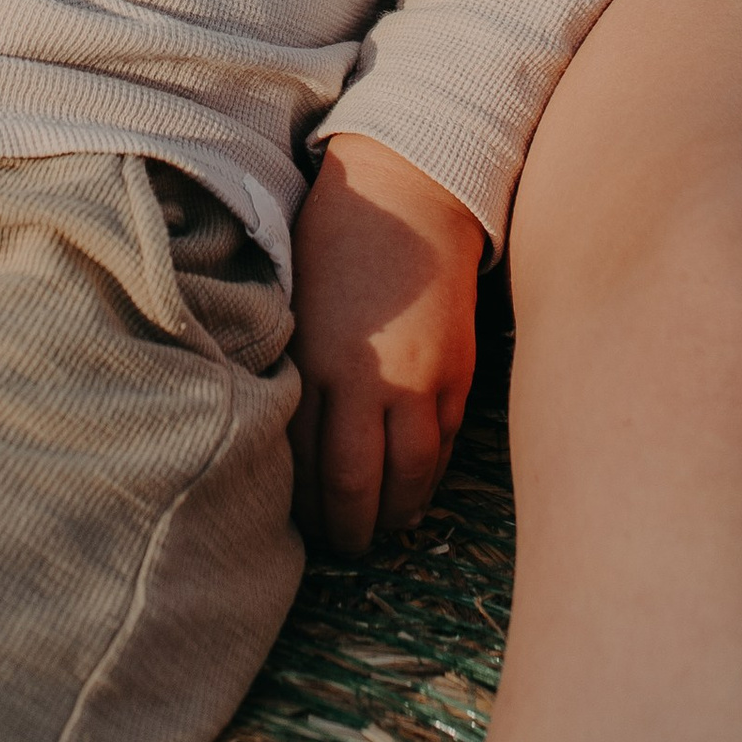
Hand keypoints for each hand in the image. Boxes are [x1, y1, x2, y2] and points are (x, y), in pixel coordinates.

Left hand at [290, 136, 484, 554]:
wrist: (410, 194)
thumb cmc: (335, 242)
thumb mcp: (295, 303)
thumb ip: (295, 371)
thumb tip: (284, 438)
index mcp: (317, 362)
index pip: (306, 463)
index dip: (303, 506)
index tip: (298, 526)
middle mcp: (369, 380)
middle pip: (356, 485)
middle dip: (348, 528)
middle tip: (342, 547)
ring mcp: (420, 380)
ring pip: (410, 477)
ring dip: (395, 514)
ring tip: (383, 530)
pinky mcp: (457, 373)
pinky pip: (443, 444)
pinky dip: (428, 476)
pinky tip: (415, 490)